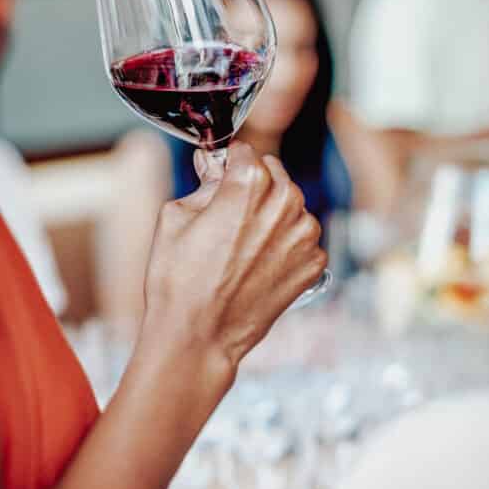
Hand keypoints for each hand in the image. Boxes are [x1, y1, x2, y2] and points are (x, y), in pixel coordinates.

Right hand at [141, 142, 327, 367]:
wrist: (198, 337)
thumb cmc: (179, 281)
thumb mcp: (175, 216)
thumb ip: (204, 182)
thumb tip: (214, 166)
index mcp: (249, 183)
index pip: (245, 152)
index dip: (227, 163)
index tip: (217, 174)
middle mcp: (284, 204)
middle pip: (273, 175)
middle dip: (252, 186)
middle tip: (226, 213)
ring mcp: (304, 236)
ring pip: (291, 205)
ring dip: (271, 214)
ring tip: (241, 243)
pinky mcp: (313, 264)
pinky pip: (302, 238)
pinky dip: (284, 244)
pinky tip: (257, 263)